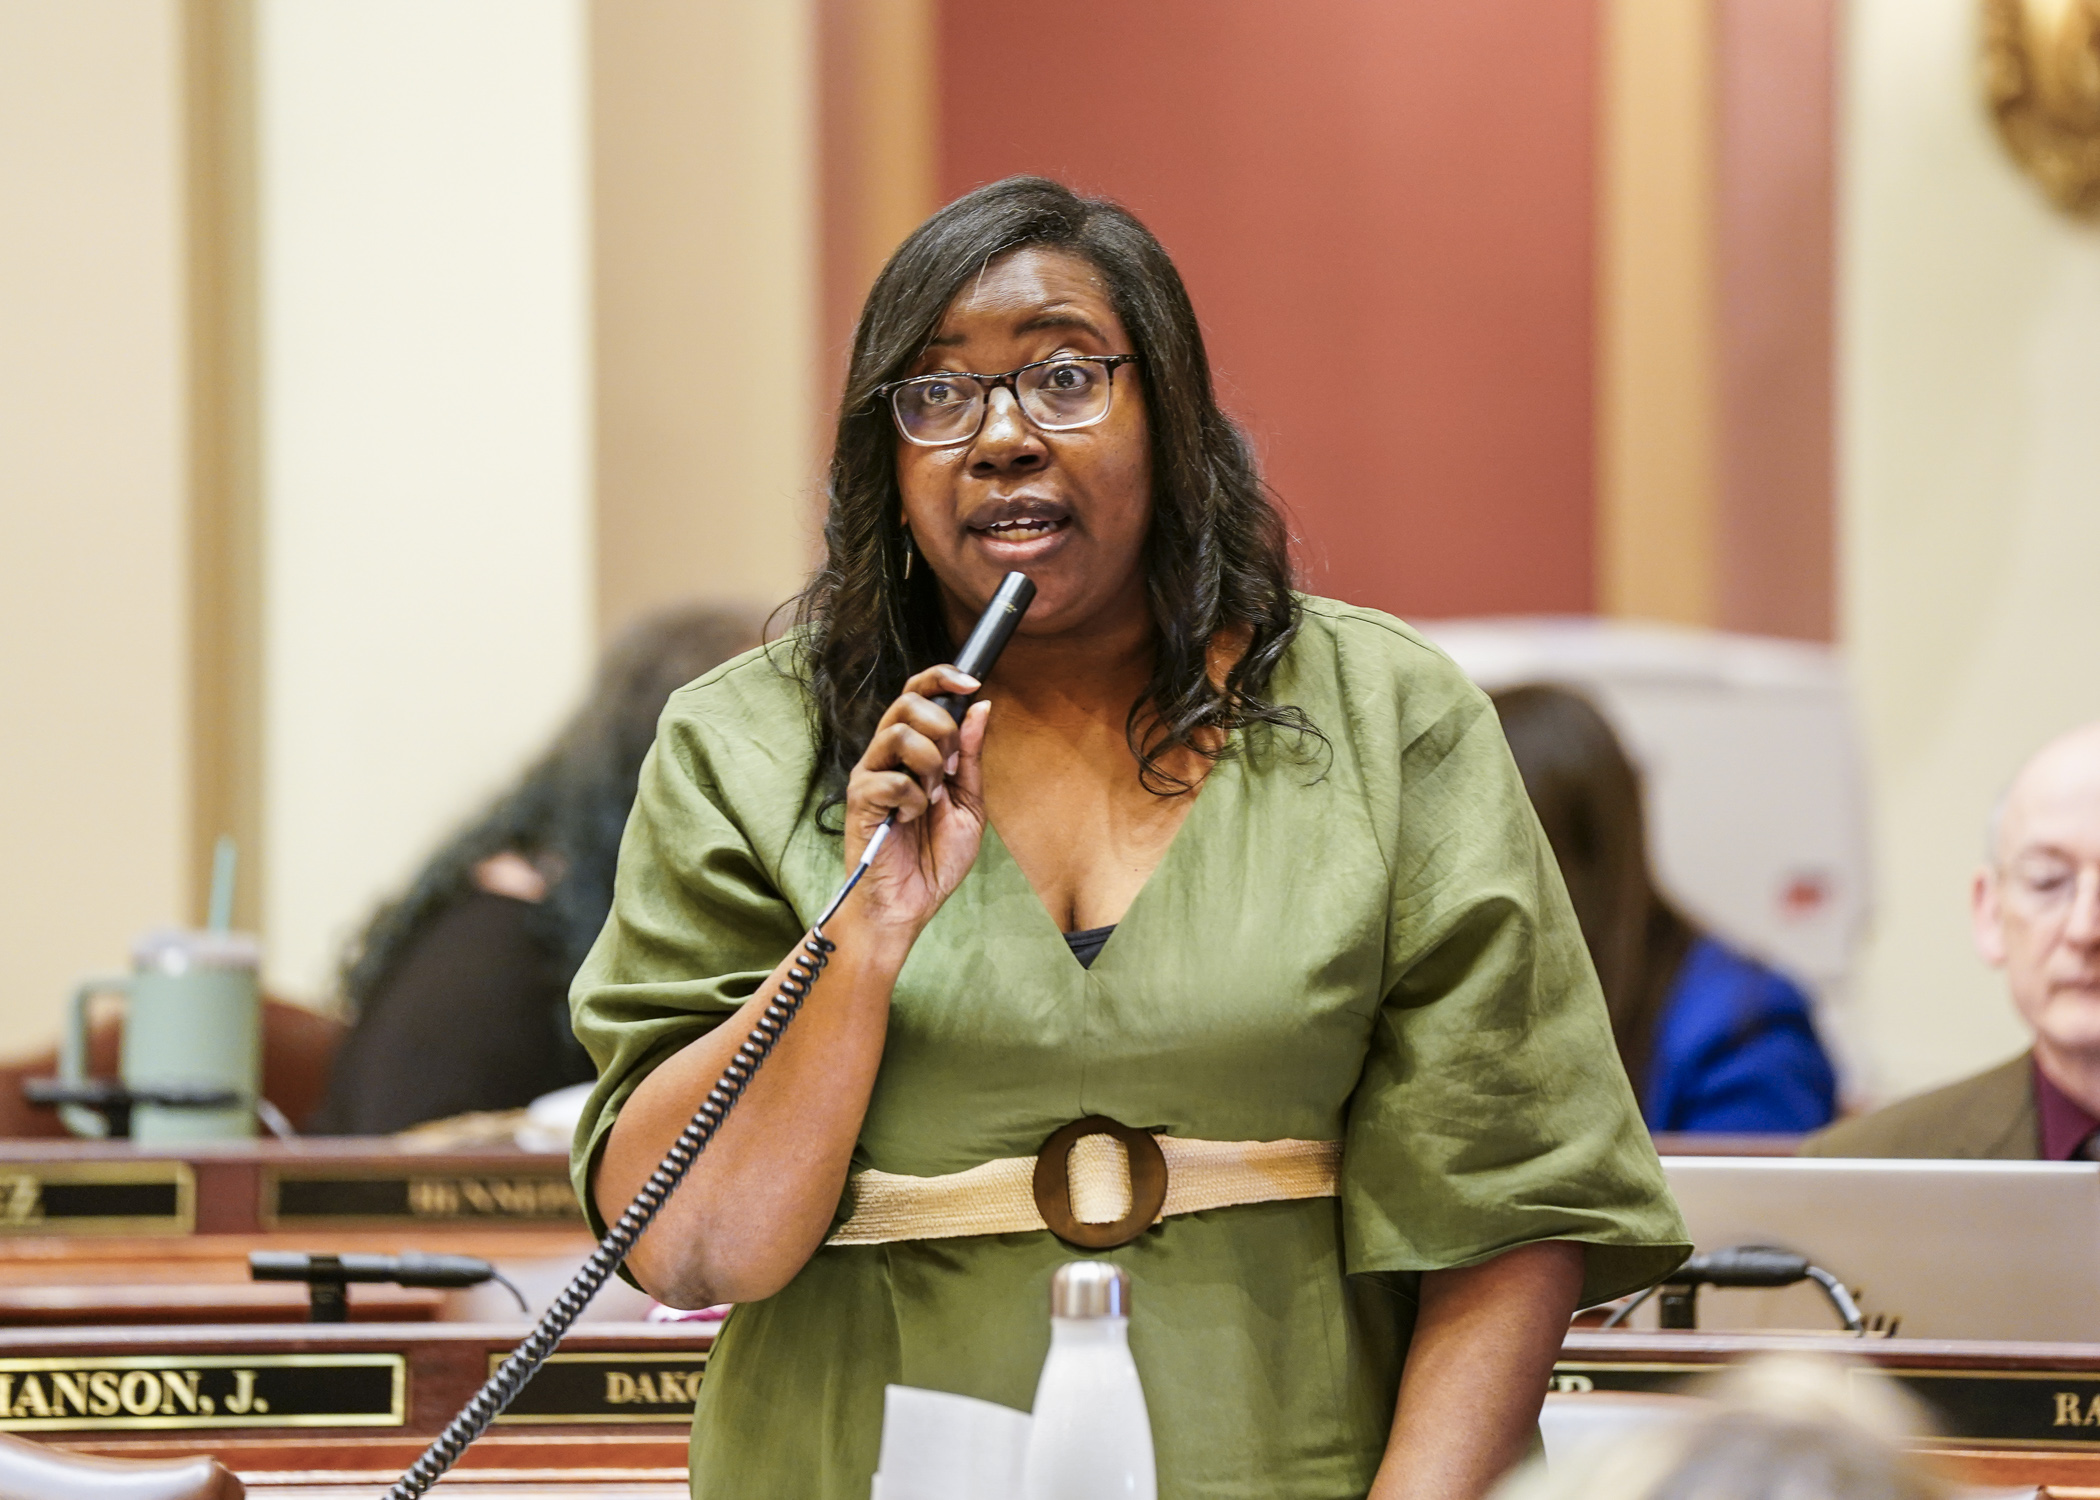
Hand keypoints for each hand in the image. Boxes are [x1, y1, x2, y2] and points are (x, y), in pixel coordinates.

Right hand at [843, 665, 991, 937]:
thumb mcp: (968, 803)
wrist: (910, 904)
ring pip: (899, 733)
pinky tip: (910, 820)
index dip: (942, 678)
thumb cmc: (934, 858)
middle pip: (908, 701)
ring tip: (932, 797)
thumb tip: (981, 707)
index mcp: (913, 751)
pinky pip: (892, 778)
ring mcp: (870, 774)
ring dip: (931, 764)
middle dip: (943, 728)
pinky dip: (914, 800)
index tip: (972, 683)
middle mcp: (886, 755)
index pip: (918, 693)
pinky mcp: (860, 798)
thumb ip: (971, 757)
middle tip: (952, 767)